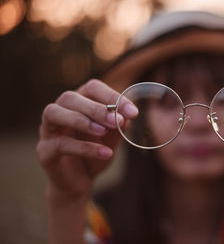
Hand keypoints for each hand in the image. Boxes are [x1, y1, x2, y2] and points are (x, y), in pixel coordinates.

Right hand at [36, 79, 137, 199]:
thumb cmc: (96, 152)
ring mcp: (48, 130)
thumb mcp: (113, 138)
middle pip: (69, 97)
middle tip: (117, 121)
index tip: (133, 113)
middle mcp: (59, 111)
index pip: (92, 88)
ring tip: (104, 131)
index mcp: (78, 102)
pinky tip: (106, 153)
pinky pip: (60, 144)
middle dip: (96, 108)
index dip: (112, 97)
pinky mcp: (44, 151)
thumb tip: (126, 115)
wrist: (81, 181)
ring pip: (53, 113)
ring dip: (81, 120)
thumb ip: (119, 126)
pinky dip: (84, 148)